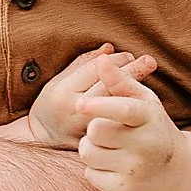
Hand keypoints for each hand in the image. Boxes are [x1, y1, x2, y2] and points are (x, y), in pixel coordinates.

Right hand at [28, 43, 157, 147]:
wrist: (41, 141)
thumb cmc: (50, 107)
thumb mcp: (59, 81)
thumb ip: (83, 64)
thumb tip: (109, 49)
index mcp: (63, 93)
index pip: (94, 71)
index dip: (114, 61)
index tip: (129, 55)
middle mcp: (75, 111)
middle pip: (108, 87)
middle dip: (130, 72)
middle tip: (149, 62)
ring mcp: (86, 129)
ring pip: (115, 106)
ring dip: (133, 90)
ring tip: (148, 77)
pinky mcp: (95, 141)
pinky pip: (116, 124)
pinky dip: (128, 110)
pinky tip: (140, 102)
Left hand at [77, 56, 181, 190]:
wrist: (175, 169)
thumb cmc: (152, 127)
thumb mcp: (143, 101)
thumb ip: (120, 81)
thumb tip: (102, 60)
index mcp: (149, 117)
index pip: (124, 110)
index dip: (100, 105)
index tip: (79, 103)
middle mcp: (146, 145)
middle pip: (96, 131)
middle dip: (93, 128)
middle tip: (105, 129)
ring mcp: (136, 170)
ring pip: (88, 153)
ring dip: (90, 148)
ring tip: (107, 147)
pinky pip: (90, 175)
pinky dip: (95, 169)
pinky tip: (112, 166)